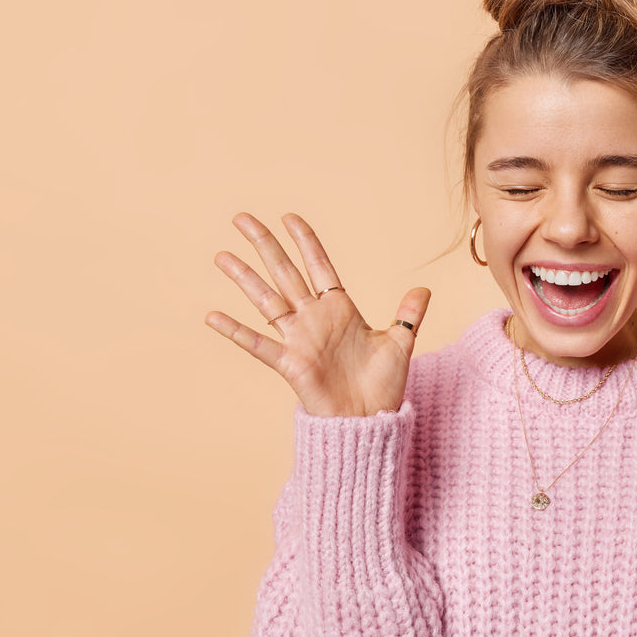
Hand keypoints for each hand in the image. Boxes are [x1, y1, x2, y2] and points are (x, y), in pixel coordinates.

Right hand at [205, 212, 430, 417]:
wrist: (369, 419)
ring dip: (244, 277)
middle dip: (265, 245)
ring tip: (221, 256)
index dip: (305, 241)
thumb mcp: (400, 343)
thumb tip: (424, 288)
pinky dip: (235, 331)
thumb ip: (409, 314)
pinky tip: (212, 316)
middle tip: (241, 218)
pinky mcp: (290, 363)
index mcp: (340, 309)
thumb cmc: (383, 385)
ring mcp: (299, 339)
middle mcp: (314, 318)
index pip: (318, 265)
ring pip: (266, 299)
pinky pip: (258, 344)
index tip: (289, 217)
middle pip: (284, 272)